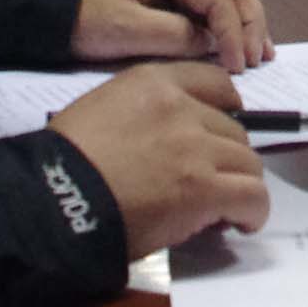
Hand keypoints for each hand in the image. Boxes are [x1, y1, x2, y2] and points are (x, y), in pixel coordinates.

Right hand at [49, 64, 269, 258]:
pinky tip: (241, 223)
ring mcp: (196, 147)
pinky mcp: (204, 188)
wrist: (54, 198)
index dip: (227, 112)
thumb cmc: (65, 162)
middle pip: (236, 131)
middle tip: (212, 184)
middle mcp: (181, 107)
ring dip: (241, 186)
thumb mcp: (102, 110)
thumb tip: (171, 143)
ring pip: (249, 163)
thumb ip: (145, 114)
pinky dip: (253, 211)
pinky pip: (252, 196)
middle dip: (228, 158)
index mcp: (152, 83)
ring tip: (226, 208)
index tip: (220, 135)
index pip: (216, 83)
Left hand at [72, 0, 271, 70]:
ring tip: (260, 55)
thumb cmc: (83, 15)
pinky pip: (210, 8)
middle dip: (250, 23)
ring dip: (246, 23)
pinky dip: (229, 26)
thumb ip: (174, 36)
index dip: (232, 31)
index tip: (237, 66)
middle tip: (259, 60)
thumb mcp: (126, 29)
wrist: (47, 7)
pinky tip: (239, 48)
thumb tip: (211, 45)